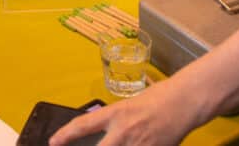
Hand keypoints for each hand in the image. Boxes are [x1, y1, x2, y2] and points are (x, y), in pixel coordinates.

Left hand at [50, 78, 199, 145]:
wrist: (185, 101)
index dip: (65, 135)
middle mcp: (123, 131)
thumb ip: (117, 120)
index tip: (53, 143)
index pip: (83, 125)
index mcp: (115, 114)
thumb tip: (107, 132)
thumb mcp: (132, 103)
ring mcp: (138, 144)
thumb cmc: (159, 97)